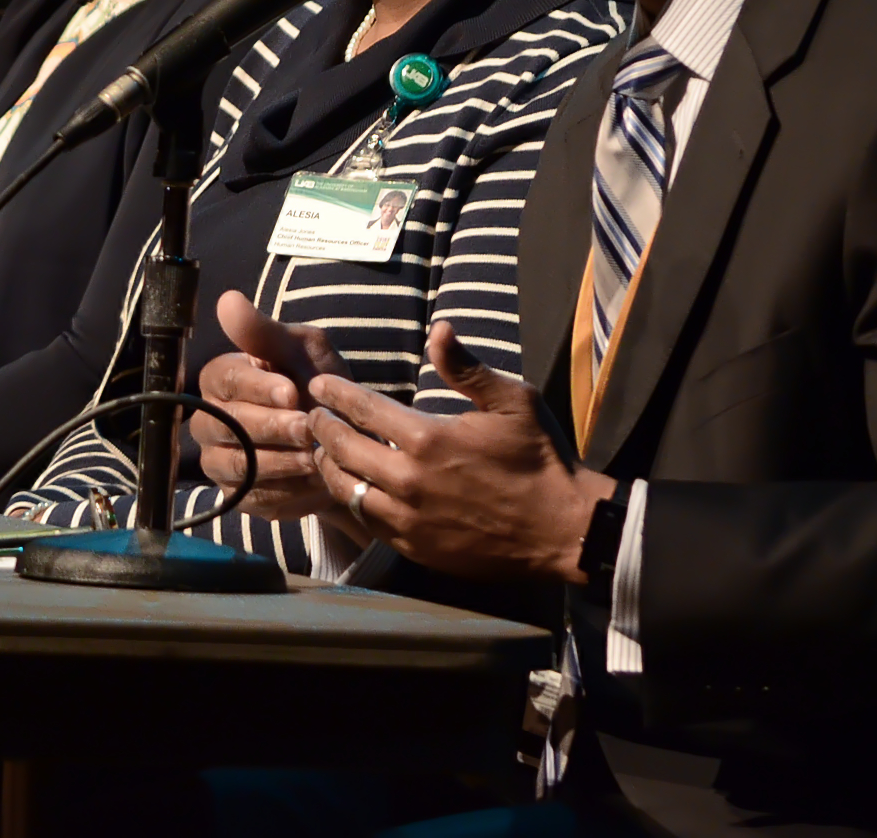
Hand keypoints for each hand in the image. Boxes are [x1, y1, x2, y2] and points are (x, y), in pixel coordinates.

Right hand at [191, 291, 354, 523]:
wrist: (344, 440)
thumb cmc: (318, 386)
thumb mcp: (304, 351)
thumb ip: (267, 332)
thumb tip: (227, 299)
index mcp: (221, 379)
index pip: (224, 379)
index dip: (256, 387)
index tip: (290, 392)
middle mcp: (210, 421)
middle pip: (226, 424)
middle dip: (270, 426)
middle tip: (306, 428)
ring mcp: (221, 461)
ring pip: (237, 464)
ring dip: (278, 461)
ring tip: (313, 457)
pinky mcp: (240, 497)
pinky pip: (253, 497)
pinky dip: (285, 490)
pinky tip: (311, 481)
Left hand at [308, 321, 615, 583]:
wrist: (564, 531)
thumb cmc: (540, 459)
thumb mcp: (513, 401)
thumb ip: (466, 367)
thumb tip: (438, 329)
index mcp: (428, 438)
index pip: (361, 409)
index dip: (335, 393)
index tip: (319, 384)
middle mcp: (408, 480)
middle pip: (341, 448)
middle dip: (321, 427)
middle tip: (312, 414)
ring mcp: (408, 519)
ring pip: (345, 489)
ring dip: (328, 466)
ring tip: (322, 451)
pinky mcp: (414, 548)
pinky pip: (366, 521)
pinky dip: (351, 500)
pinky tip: (351, 488)